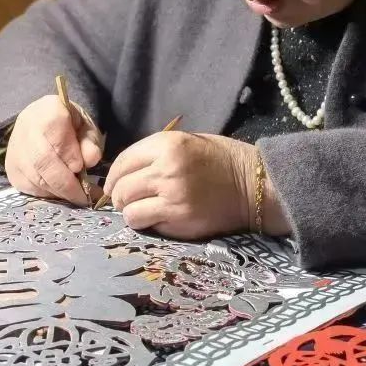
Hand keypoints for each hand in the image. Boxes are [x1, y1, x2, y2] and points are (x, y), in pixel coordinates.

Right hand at [3, 95, 103, 206]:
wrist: (44, 124)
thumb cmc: (71, 126)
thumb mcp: (87, 128)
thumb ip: (90, 143)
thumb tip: (90, 160)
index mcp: (48, 109)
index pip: (53, 131)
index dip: (69, 154)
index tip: (81, 167)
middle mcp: (26, 127)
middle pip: (42, 160)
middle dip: (65, 183)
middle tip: (83, 195)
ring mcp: (14, 148)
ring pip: (35, 177)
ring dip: (58, 191)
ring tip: (75, 195)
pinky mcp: (11, 168)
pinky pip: (28, 186)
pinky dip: (47, 194)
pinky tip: (60, 192)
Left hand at [102, 132, 255, 239]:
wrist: (253, 185)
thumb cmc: (221, 161)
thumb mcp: (187, 142)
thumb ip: (156, 153)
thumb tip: (124, 172)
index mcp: (168, 144)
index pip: (123, 160)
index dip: (112, 176)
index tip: (113, 186)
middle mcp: (167, 168)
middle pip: (122, 186)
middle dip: (119, 196)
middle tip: (128, 201)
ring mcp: (172, 195)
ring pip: (128, 208)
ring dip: (131, 211)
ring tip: (142, 211)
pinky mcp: (179, 218)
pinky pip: (144, 223)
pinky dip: (145, 223)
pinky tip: (157, 219)